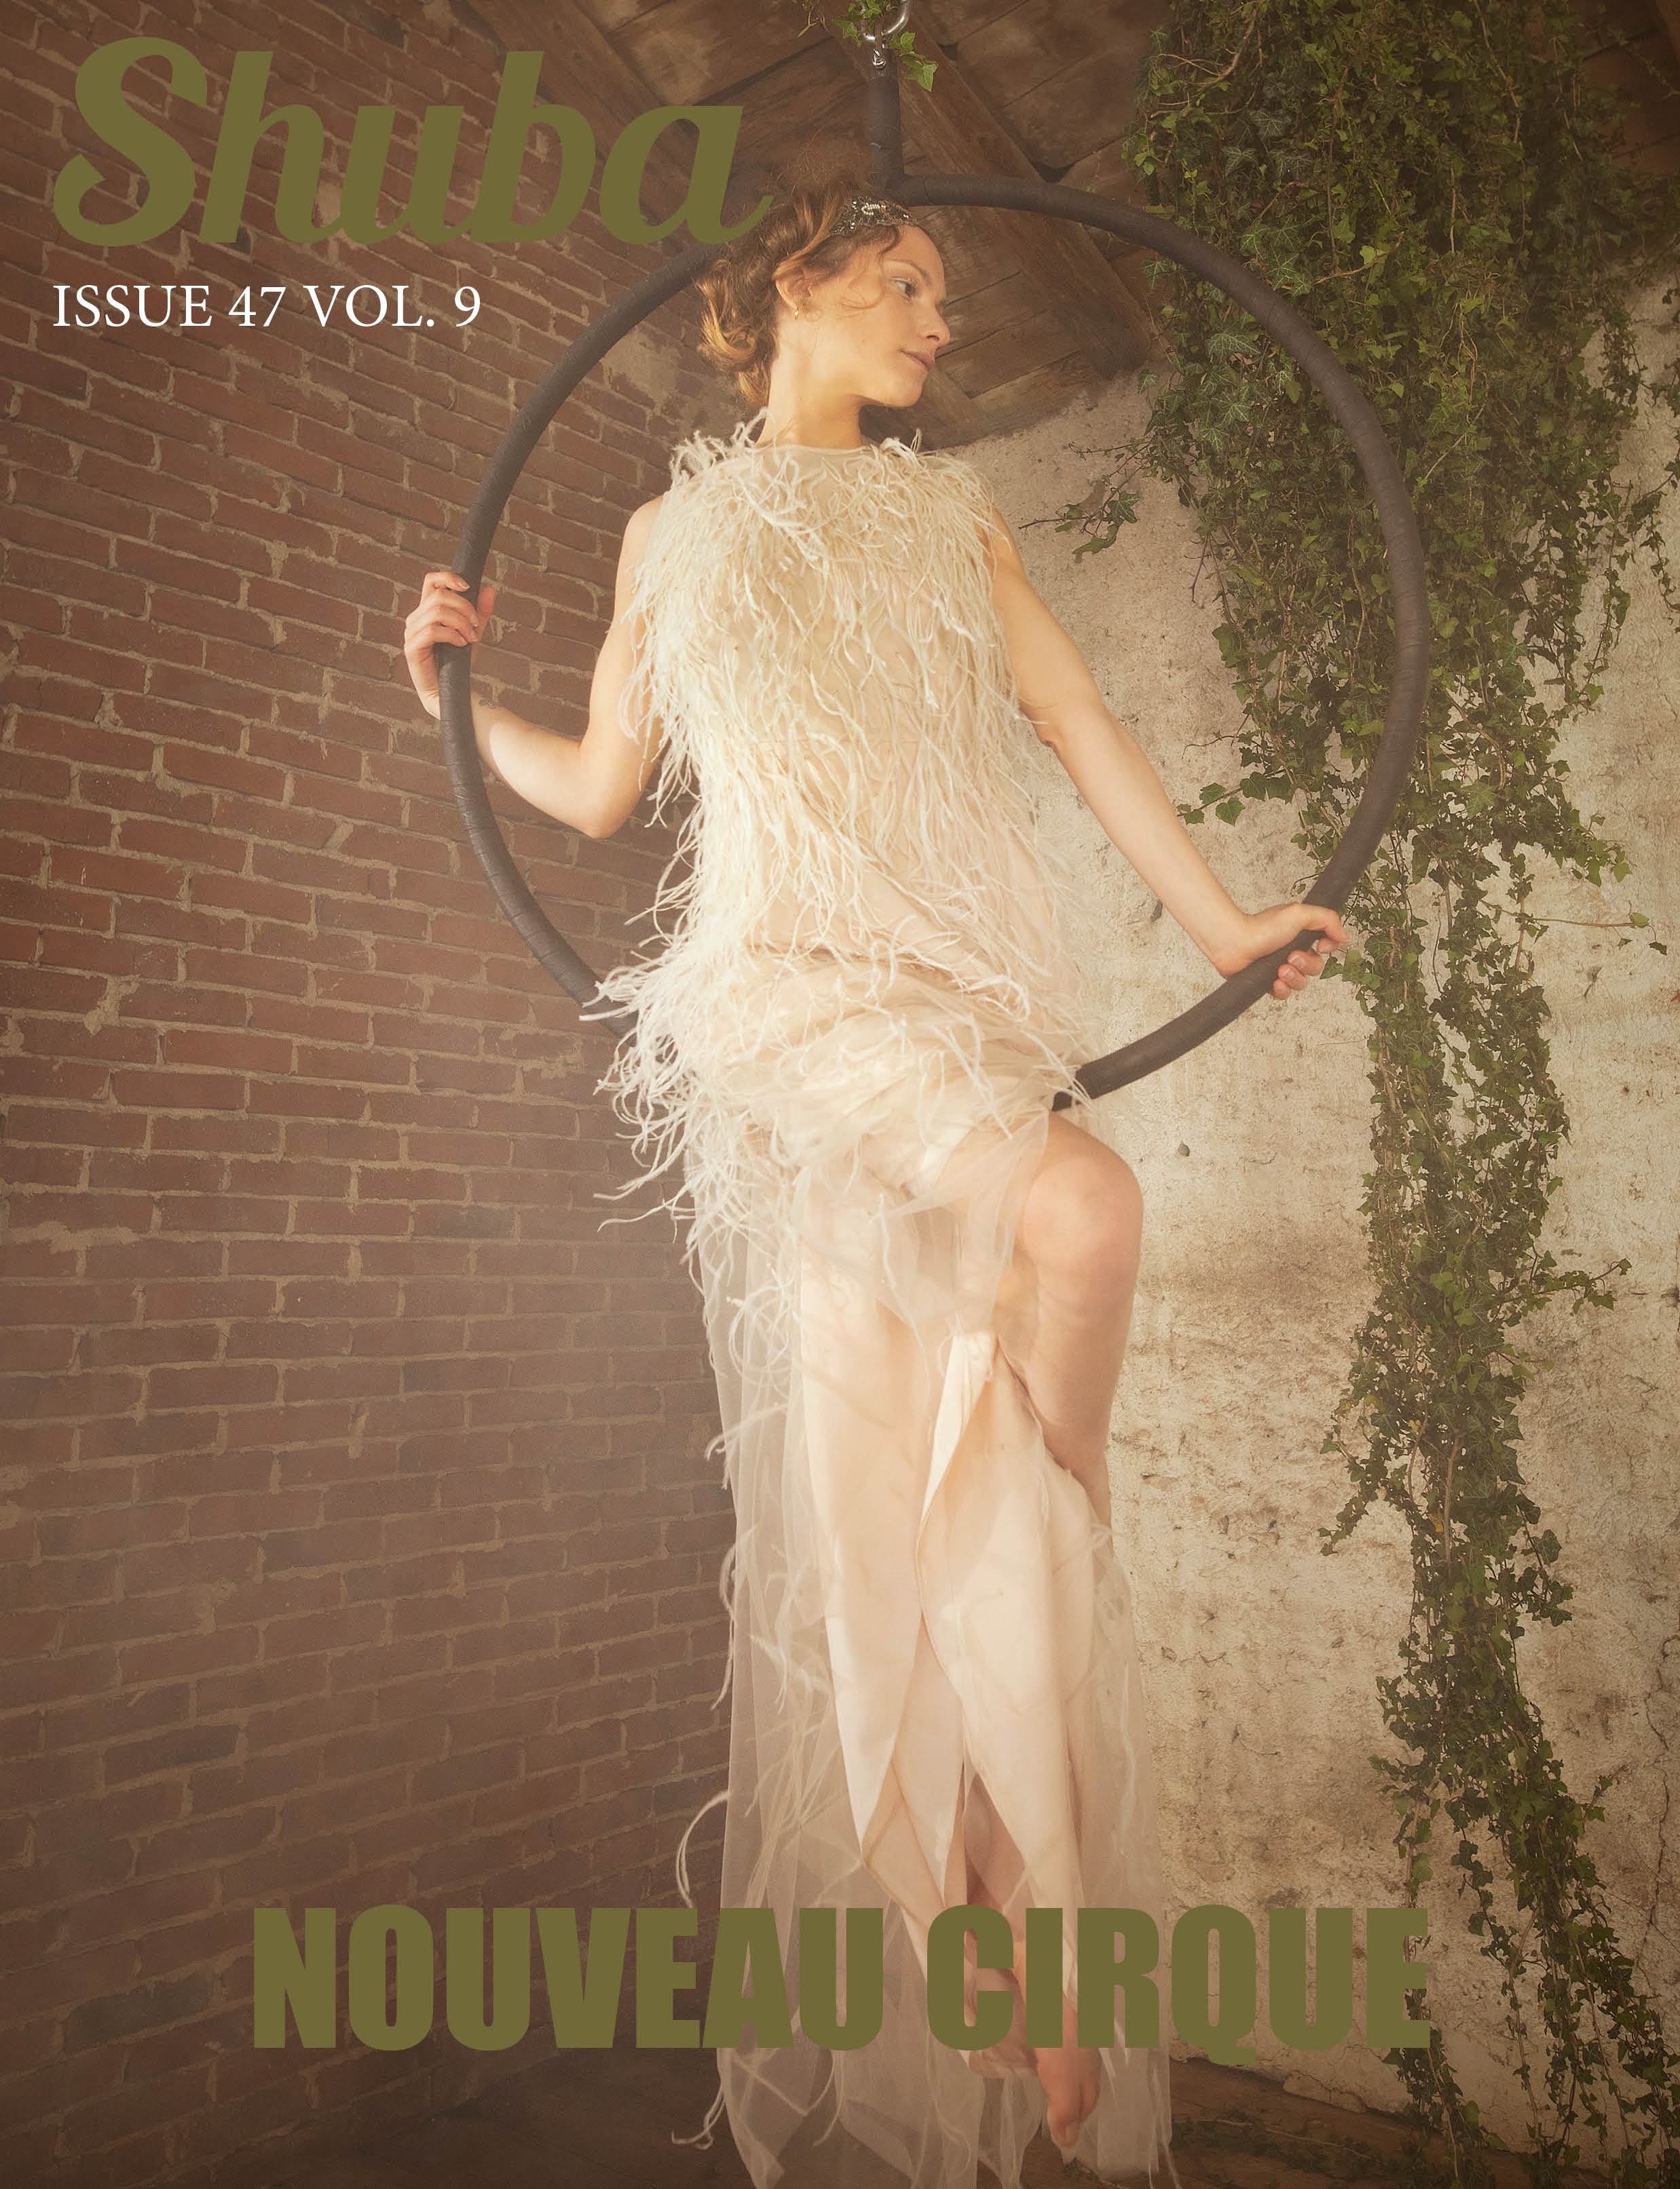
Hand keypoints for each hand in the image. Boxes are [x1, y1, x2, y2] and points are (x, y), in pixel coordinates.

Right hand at [402, 572, 495, 719]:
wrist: (450, 690)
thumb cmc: (457, 662)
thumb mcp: (472, 632)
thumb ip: (480, 612)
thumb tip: (489, 589)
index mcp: (426, 610)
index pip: (431, 581)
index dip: (448, 577)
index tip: (468, 587)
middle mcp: (415, 618)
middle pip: (438, 595)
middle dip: (463, 607)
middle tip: (477, 623)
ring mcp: (411, 633)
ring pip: (436, 612)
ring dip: (460, 622)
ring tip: (471, 637)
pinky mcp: (412, 648)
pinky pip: (432, 631)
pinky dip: (452, 635)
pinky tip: (462, 644)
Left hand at [1214, 902, 1348, 999]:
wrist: (1235, 942)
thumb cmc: (1262, 926)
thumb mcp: (1300, 914)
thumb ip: (1328, 920)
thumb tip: (1345, 937)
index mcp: (1301, 936)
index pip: (1327, 948)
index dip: (1328, 949)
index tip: (1321, 946)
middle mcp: (1292, 952)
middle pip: (1316, 968)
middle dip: (1307, 965)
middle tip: (1291, 957)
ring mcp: (1280, 969)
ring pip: (1302, 984)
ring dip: (1294, 978)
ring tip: (1280, 969)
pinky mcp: (1267, 983)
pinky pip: (1284, 995)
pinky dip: (1282, 990)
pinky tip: (1275, 982)